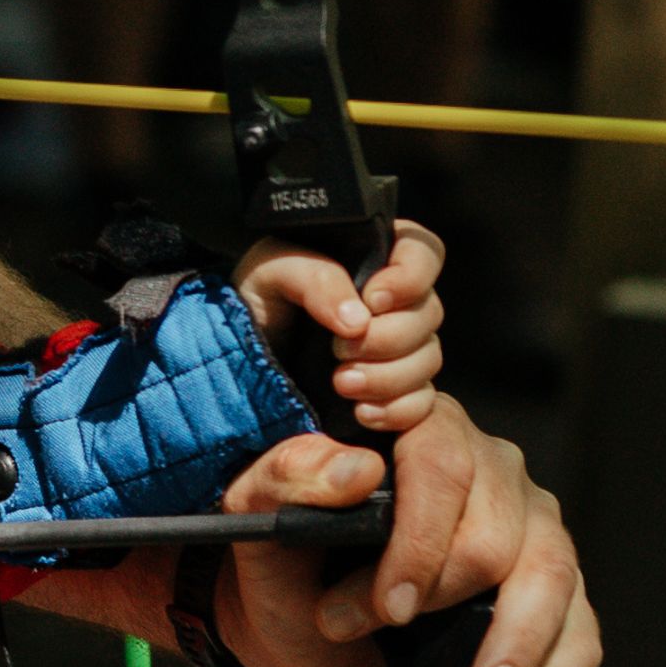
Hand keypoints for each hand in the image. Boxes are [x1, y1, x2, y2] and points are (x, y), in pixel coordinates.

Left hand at [236, 221, 443, 433]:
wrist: (237, 356)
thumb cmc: (259, 299)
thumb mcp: (272, 270)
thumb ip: (317, 278)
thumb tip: (358, 319)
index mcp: (374, 259)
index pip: (423, 254)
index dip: (410, 277)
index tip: (372, 300)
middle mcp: (395, 303)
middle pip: (428, 314)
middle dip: (387, 338)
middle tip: (338, 351)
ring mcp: (398, 349)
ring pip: (428, 360)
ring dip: (388, 377)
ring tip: (340, 383)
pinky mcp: (394, 392)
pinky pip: (422, 403)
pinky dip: (397, 410)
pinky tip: (362, 411)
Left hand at [268, 395, 598, 666]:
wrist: (298, 626)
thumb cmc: (283, 559)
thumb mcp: (256, 514)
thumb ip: (286, 477)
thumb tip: (356, 470)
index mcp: (422, 435)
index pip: (442, 465)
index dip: (421, 538)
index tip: (390, 605)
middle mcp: (490, 472)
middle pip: (501, 531)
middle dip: (445, 597)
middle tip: (388, 636)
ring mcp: (530, 531)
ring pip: (553, 577)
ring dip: (518, 646)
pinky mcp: (550, 593)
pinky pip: (580, 631)